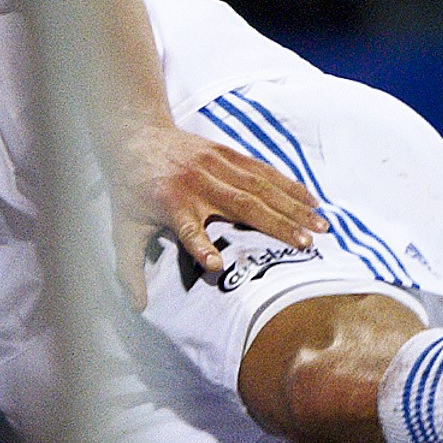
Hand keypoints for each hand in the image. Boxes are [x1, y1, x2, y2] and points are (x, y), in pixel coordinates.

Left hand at [111, 119, 325, 307]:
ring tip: (320, 226)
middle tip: (307, 245)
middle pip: (241, 206)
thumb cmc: (129, 189)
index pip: (187, 229)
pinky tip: (311, 200)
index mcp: (170, 204)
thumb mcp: (122, 228)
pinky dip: (289, 185)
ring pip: (260, 187)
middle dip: (277, 225)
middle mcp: (197, 183)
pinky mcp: (227, 153)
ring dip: (293, 207)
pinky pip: (263, 170)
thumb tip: (138, 306)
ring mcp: (215, 165)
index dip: (201, 246)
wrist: (134, 135)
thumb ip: (129, 268)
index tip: (217, 266)